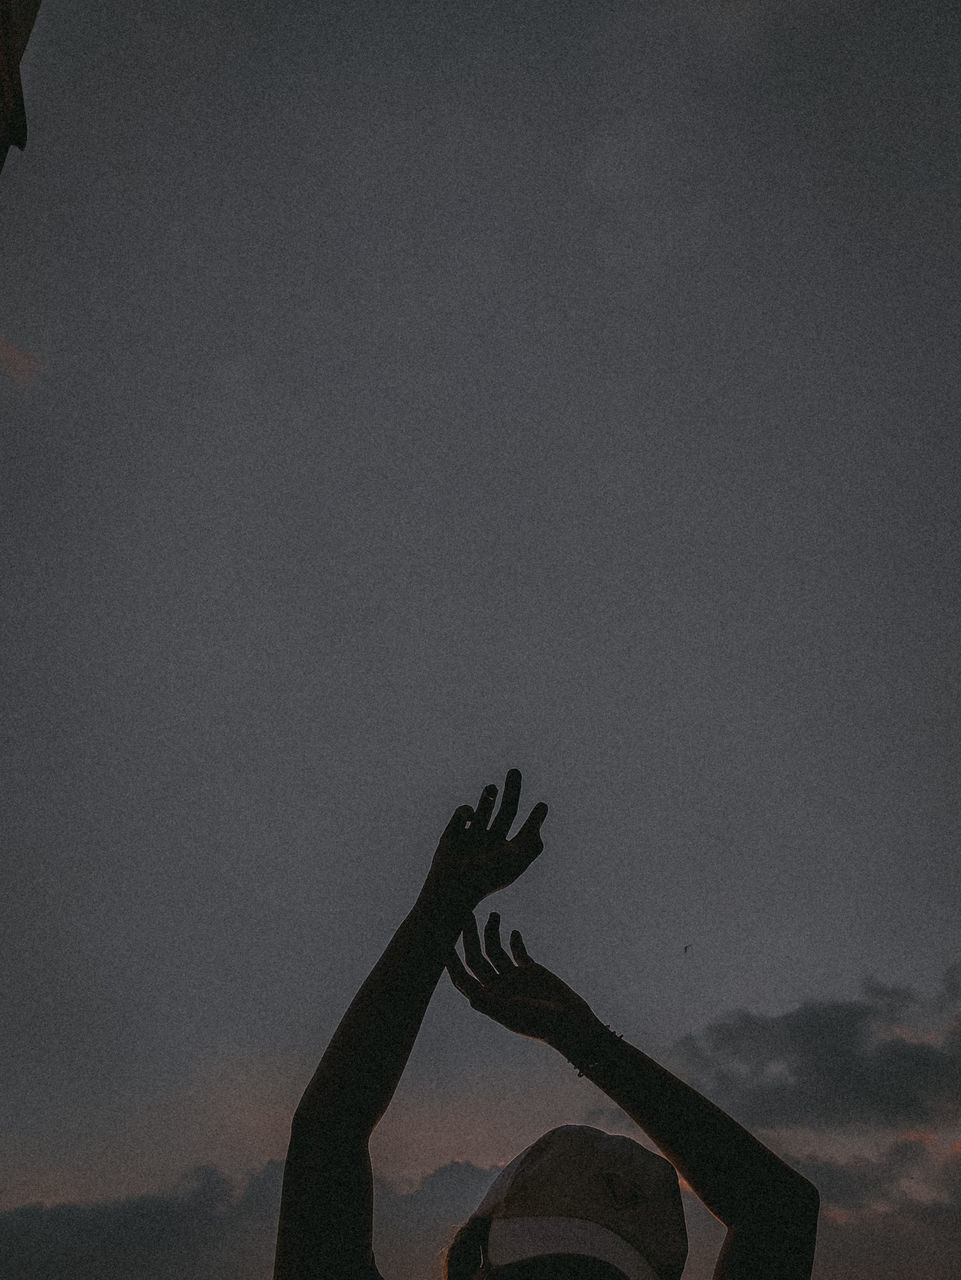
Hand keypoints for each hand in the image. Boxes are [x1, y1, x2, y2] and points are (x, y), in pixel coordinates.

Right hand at [424, 768, 546, 910]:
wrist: (453, 886)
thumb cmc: (487, 876)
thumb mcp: (515, 859)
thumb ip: (532, 836)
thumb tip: (542, 809)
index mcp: (508, 852)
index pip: (525, 831)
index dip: (534, 819)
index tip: (542, 805)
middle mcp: (492, 843)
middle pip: (506, 811)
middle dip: (511, 791)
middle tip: (515, 770)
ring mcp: (472, 837)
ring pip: (484, 808)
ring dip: (489, 795)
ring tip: (492, 787)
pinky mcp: (453, 832)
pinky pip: (464, 812)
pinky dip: (468, 810)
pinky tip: (471, 818)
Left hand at [446, 912, 596, 1043]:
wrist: (569, 1022)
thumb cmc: (539, 1023)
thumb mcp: (512, 1015)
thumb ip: (490, 1004)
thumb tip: (470, 997)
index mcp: (487, 998)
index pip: (462, 976)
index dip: (450, 960)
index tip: (442, 940)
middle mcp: (496, 986)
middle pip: (476, 958)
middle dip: (470, 937)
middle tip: (466, 915)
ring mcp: (512, 977)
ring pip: (494, 950)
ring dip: (492, 932)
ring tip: (494, 914)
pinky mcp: (530, 970)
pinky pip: (517, 950)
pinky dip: (514, 940)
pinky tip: (513, 932)